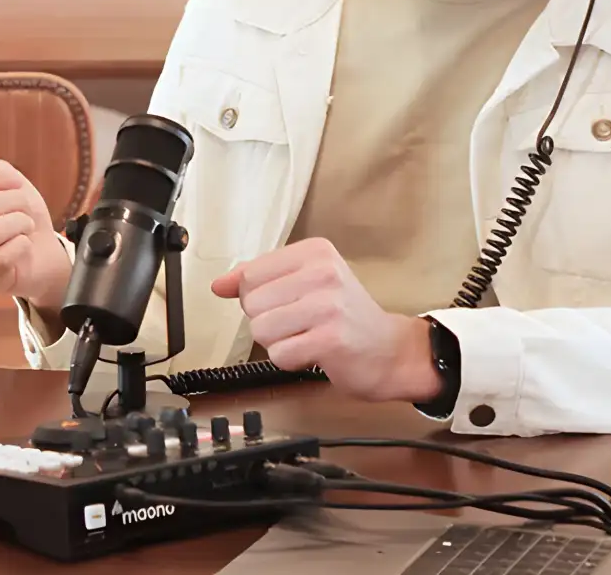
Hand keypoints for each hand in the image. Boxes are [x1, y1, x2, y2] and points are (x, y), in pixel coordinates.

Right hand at [0, 140, 71, 311]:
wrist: (46, 251)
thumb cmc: (19, 214)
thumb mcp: (6, 183)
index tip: (16, 182)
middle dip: (12, 201)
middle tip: (26, 207)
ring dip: (18, 222)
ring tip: (26, 225)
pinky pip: (1, 258)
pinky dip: (23, 245)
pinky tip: (25, 245)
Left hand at [211, 237, 440, 402]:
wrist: (392, 351)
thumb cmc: (345, 315)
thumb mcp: (305, 282)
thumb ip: (259, 279)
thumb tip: (218, 285)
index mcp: (314, 251)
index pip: (250, 274)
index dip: (257, 297)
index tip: (284, 303)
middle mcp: (322, 272)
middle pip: (251, 302)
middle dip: (267, 320)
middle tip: (299, 323)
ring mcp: (328, 305)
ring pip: (260, 329)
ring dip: (278, 342)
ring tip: (306, 337)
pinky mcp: (330, 339)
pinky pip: (279, 354)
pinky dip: (290, 360)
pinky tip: (314, 352)